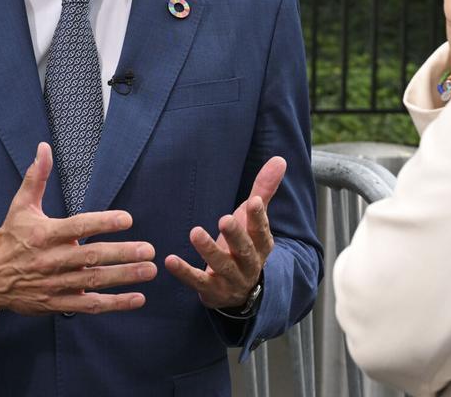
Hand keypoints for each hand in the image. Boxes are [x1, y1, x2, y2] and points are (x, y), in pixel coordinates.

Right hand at [0, 142, 156, 318]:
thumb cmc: (10, 239)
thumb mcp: (20, 207)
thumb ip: (37, 178)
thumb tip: (44, 148)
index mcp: (44, 235)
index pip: (77, 227)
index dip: (102, 223)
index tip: (127, 219)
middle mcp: (52, 260)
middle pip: (91, 257)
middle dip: (122, 254)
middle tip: (148, 250)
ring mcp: (56, 283)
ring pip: (94, 281)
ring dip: (124, 277)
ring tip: (149, 270)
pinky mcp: (58, 302)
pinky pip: (90, 305)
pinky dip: (114, 304)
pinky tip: (137, 299)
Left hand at [164, 156, 285, 310]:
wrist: (240, 291)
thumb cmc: (245, 244)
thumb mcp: (254, 219)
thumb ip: (264, 190)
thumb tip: (279, 160)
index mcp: (262, 245)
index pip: (262, 231)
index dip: (258, 218)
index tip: (253, 201)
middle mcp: (249, 264)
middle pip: (244, 250)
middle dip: (235, 235)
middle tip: (225, 219)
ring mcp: (231, 279)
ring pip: (222, 266)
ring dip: (209, 250)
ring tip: (195, 232)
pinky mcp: (211, 290)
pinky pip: (198, 281)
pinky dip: (185, 272)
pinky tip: (170, 260)